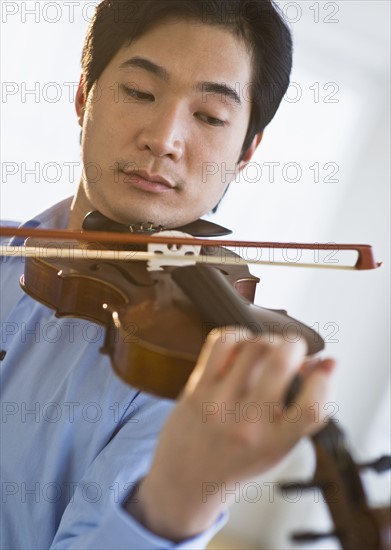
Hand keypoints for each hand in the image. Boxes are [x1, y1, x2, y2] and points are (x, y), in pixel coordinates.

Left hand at [126, 328, 334, 540]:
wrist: (188, 480)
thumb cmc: (239, 460)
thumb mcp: (278, 446)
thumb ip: (303, 409)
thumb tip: (327, 362)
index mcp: (275, 444)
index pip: (312, 407)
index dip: (324, 380)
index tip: (321, 369)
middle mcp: (247, 424)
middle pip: (280, 363)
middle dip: (294, 344)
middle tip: (294, 348)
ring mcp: (219, 405)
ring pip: (253, 346)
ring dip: (268, 339)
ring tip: (268, 348)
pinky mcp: (197, 390)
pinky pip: (222, 343)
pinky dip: (239, 334)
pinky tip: (243, 344)